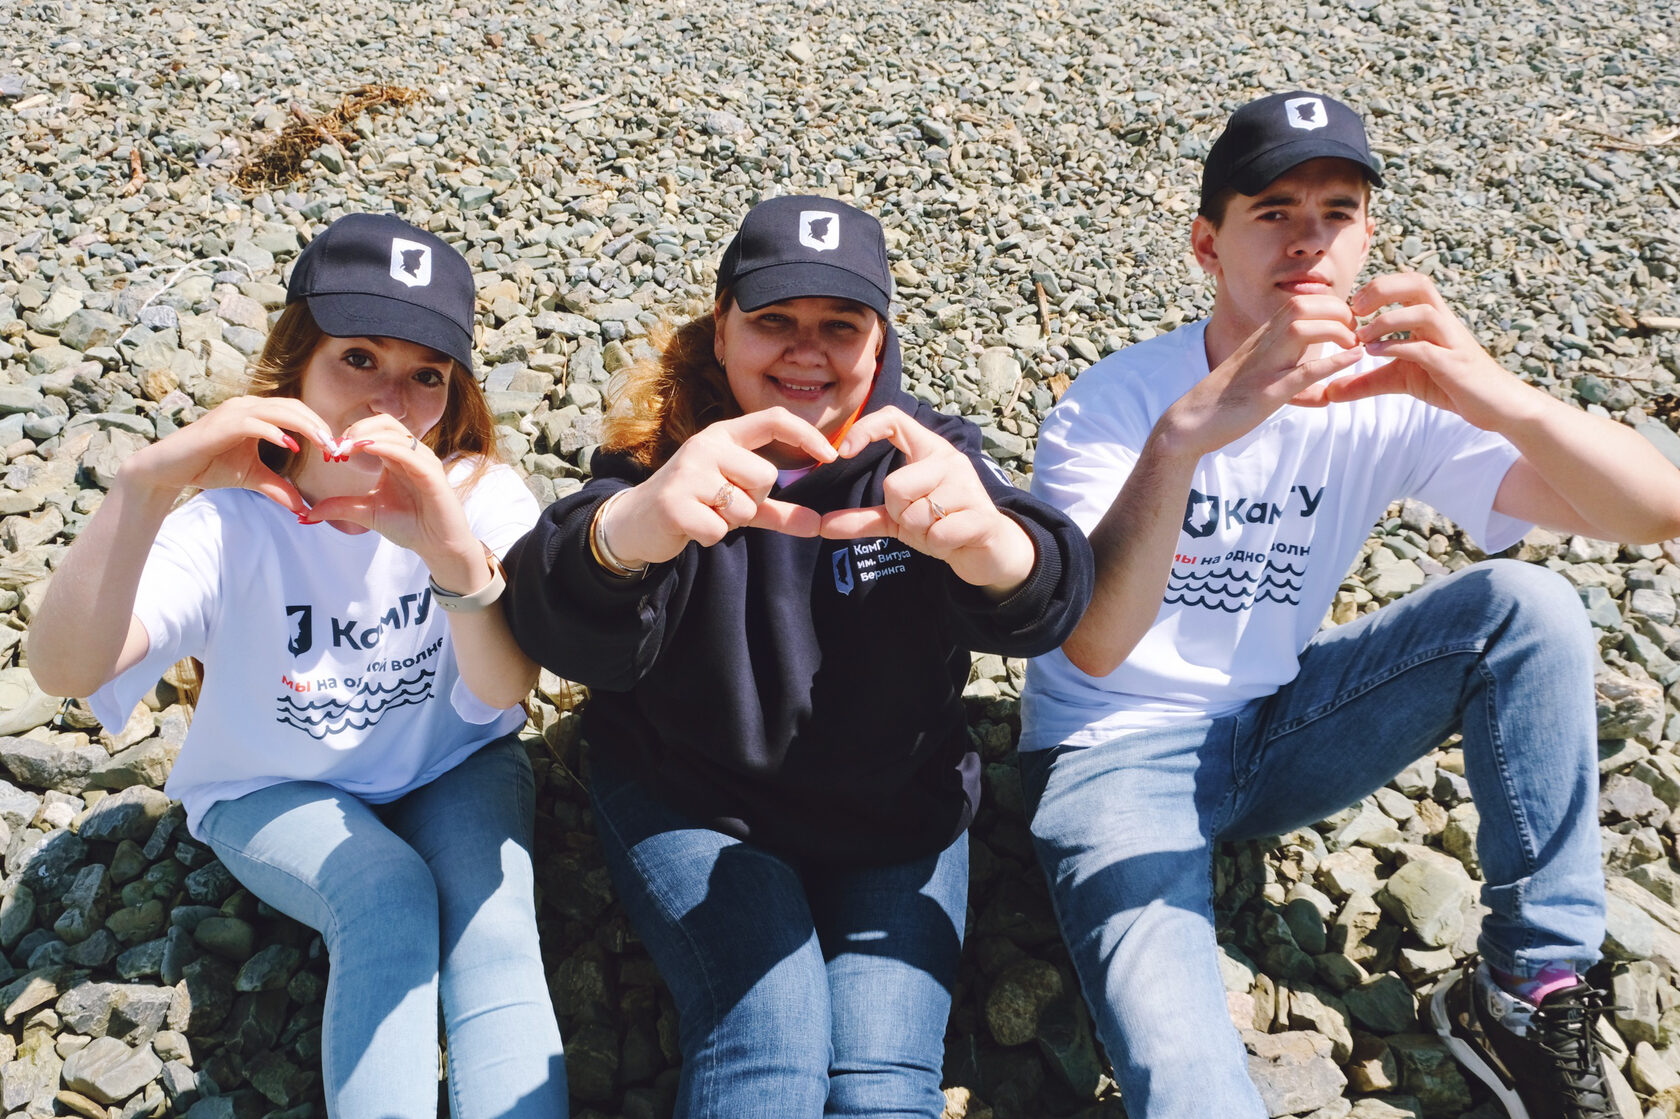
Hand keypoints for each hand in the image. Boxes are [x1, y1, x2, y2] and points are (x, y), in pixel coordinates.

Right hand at [118, 394, 325, 514]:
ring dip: (304, 426)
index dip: (318, 426)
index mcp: (256, 413)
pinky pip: (253, 423)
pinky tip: (289, 446)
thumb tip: (303, 508)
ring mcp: (233, 412)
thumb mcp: (251, 478)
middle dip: (318, 425)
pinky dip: (273, 432)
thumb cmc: (208, 466)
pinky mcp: (221, 424)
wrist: (168, 469)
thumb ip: (277, 488)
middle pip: (293, 407)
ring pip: (278, 410)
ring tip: (323, 444)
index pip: (296, 411)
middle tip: (336, 446)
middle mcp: (246, 406)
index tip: (336, 448)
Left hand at [299, 414, 486, 582]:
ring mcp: (425, 462)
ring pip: (396, 433)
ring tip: (346, 446)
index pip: (376, 430)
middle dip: (359, 428)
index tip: (331, 450)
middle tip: (338, 445)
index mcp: (398, 458)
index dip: (352, 434)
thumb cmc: (410, 526)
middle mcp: (413, 454)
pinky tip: (364, 449)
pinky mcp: (433, 474)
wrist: (437, 546)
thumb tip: (307, 514)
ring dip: (368, 435)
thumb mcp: (367, 513)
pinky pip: (408, 452)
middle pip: (387, 422)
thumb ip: (341, 507)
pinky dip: (386, 446)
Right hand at [603, 408, 837, 566]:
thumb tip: (819, 524)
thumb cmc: (693, 504)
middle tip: (722, 503)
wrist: (635, 521)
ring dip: (730, 522)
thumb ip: (777, 510)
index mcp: (722, 434)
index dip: (806, 434)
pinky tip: (691, 526)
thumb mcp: (736, 501)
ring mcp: (688, 472)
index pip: (772, 419)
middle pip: (766, 476)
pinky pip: (719, 529)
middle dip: (753, 500)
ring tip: (704, 513)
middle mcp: (705, 445)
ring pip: (744, 506)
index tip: (831, 456)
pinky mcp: (674, 503)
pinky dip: (710, 536)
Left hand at [819, 406, 1035, 594]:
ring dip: (920, 533)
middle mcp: (950, 460)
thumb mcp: (900, 520)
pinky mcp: (980, 516)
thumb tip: (821, 526)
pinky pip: (936, 534)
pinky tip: (952, 541)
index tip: (844, 453)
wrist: (989, 551)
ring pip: (915, 514)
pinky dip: (937, 545)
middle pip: (894, 485)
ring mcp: (968, 486)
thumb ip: (863, 518)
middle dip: (899, 513)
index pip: (894, 419)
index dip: (865, 430)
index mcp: (929, 450)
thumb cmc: (942, 525)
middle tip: (919, 521)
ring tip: (939, 530)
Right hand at [1162, 295, 1364, 457]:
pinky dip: (1332, 363)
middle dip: (1337, 311)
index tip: (1346, 323)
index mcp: (1261, 337)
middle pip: (1303, 306)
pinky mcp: (1267, 392)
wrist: (1191, 420)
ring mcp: (1264, 366)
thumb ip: (1279, 360)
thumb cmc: (1224, 398)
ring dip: (1337, 332)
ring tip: (1354, 344)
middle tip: (1355, 330)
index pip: (1298, 302)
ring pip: (1303, 329)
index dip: (1329, 305)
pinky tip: (1354, 359)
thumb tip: (1308, 367)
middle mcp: (1262, 344)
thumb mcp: (1255, 369)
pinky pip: (1303, 372)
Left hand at [1291, 273, 1530, 431]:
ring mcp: (1451, 342)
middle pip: (1418, 284)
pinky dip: (1398, 347)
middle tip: (1355, 309)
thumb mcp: (1400, 380)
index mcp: (1431, 318)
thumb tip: (1329, 391)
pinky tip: (1375, 354)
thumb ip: (1365, 382)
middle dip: (1383, 289)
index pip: (1408, 283)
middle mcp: (1443, 323)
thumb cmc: (1449, 384)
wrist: (1494, 406)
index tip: (1351, 306)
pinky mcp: (1454, 366)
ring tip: (1361, 338)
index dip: (1378, 286)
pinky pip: (1426, 348)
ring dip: (1387, 321)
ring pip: (1422, 312)